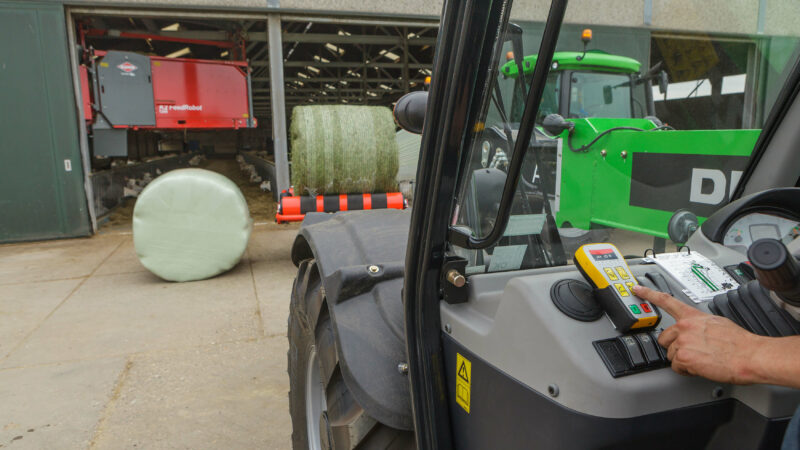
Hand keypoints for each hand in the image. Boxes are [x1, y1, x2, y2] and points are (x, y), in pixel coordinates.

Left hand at [632, 285, 765, 383]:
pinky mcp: (684, 357)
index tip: (636, 289)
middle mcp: (685, 327)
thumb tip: (696, 331)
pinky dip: (687, 371)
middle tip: (693, 351)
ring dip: (683, 360)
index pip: (666, 301)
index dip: (648, 294)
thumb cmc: (739, 343)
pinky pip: (677, 367)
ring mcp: (683, 342)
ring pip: (671, 355)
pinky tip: (701, 367)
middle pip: (665, 339)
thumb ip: (699, 325)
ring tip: (702, 359)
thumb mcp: (717, 323)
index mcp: (692, 316)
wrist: (750, 355)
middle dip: (675, 347)